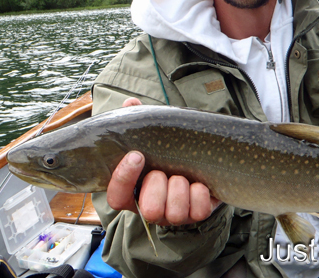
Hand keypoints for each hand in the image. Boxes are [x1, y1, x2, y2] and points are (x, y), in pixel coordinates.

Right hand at [105, 98, 221, 224]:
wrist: (203, 164)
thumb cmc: (170, 152)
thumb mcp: (153, 137)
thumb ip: (139, 122)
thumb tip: (130, 103)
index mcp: (132, 192)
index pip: (116, 197)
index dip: (123, 178)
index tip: (136, 155)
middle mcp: (151, 209)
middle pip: (149, 209)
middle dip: (159, 184)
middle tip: (165, 171)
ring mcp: (174, 215)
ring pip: (174, 213)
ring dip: (181, 188)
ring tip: (184, 176)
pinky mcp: (196, 215)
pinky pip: (198, 211)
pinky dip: (200, 193)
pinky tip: (200, 183)